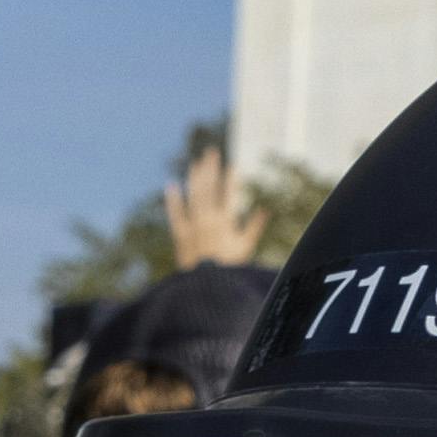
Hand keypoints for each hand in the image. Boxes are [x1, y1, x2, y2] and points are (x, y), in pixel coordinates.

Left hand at [166, 141, 258, 271]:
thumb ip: (255, 227)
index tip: (233, 165)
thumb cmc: (230, 268)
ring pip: (193, 196)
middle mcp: (208, 219)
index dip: (231, 179)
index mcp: (225, 221)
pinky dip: (173, 200)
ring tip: (196, 163)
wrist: (208, 284)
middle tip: (211, 152)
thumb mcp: (246, 247)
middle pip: (209, 188)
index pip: (229, 194)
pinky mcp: (181, 235)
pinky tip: (171, 185)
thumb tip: (265, 210)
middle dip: (210, 168)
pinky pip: (176, 214)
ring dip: (194, 178)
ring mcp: (193, 225)